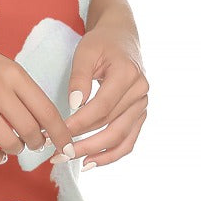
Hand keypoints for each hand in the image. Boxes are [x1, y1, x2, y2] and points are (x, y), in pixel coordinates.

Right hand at [0, 18, 78, 167]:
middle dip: (37, 143)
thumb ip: (18, 86)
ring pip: (9, 143)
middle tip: (34, 144)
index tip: (66, 146)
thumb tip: (37, 117)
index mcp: (12, 72)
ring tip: (12, 147)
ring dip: (15, 150)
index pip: (46, 111)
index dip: (61, 134)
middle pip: (30, 131)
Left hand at [61, 14, 149, 167]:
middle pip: (111, 126)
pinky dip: (111, 155)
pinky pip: (129, 140)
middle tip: (59, 153)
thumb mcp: (85, 51)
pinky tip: (91, 162)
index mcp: (127, 74)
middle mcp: (140, 92)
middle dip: (84, 143)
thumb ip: (79, 77)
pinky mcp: (140, 114)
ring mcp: (143, 105)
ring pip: (121, 138)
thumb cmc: (101, 43)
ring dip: (96, 153)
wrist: (122, 38)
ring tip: (71, 160)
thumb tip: (74, 105)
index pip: (101, 107)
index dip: (79, 123)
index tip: (57, 132)